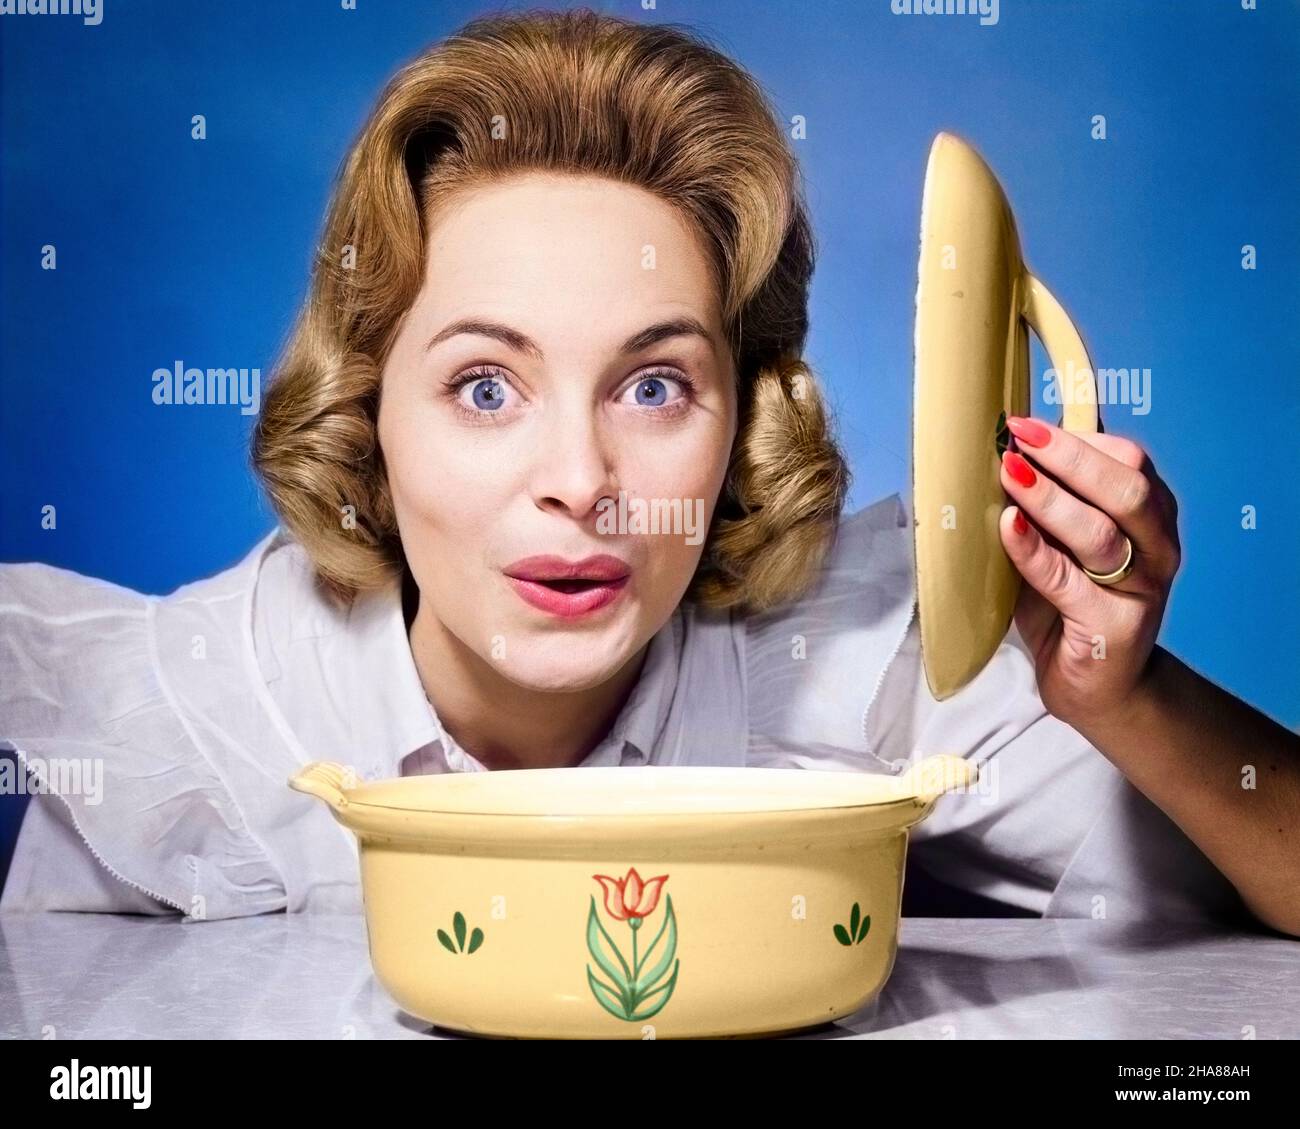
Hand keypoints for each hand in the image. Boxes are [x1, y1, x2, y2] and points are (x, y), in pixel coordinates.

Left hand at [997, 415, 1181, 729]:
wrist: (1097, 688)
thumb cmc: (1072, 605)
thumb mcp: (1065, 542)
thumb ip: (1058, 498)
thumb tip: (1020, 439)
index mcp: (1152, 517)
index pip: (1128, 461)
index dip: (1077, 438)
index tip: (1023, 424)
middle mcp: (1158, 549)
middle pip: (1125, 490)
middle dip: (1069, 457)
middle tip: (1017, 437)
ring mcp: (1140, 590)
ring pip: (1100, 534)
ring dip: (1050, 499)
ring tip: (1009, 473)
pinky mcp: (1111, 627)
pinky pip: (1067, 581)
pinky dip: (1034, 550)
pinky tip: (1009, 526)